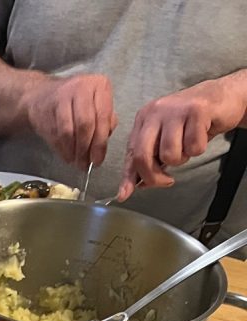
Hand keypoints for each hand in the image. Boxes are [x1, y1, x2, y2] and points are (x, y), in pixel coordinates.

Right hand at [25, 73, 116, 167]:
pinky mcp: (47, 108)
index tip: (98, 160)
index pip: (103, 117)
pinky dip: (62, 150)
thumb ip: (105, 122)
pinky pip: (56, 135)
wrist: (43, 96)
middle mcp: (81, 86)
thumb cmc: (76, 103)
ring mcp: (62, 96)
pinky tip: (67, 156)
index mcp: (99, 85)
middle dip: (85, 149)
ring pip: (69, 132)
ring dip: (73, 152)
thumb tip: (102, 146)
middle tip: (85, 164)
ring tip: (76, 162)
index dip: (100, 142)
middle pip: (85, 124)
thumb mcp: (96, 106)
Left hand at [117, 73, 246, 198]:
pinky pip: (193, 147)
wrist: (223, 98)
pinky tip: (201, 135)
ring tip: (188, 145)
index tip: (125, 195)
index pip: (131, 153)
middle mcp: (156, 111)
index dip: (129, 177)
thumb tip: (128, 190)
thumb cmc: (191, 123)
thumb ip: (147, 162)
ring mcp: (176, 109)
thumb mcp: (165, 141)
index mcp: (144, 118)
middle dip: (154, 177)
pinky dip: (199, 148)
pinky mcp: (196, 110)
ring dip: (182, 158)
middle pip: (143, 156)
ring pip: (169, 155)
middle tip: (167, 180)